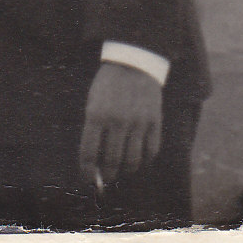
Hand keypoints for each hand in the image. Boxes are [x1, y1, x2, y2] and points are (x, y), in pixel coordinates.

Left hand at [78, 61, 163, 186]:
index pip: (89, 154)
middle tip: (106, 178)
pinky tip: (140, 161)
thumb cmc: (108, 85)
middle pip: (112, 162)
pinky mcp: (155, 121)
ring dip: (126, 171)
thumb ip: (92, 130)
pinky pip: (151, 152)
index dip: (87, 172)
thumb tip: (94, 162)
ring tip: (122, 171)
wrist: (133, 62)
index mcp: (96, 115)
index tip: (88, 180)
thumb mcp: (92, 102)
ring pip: (133, 161)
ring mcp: (138, 122)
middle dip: (107, 175)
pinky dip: (145, 161)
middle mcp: (117, 121)